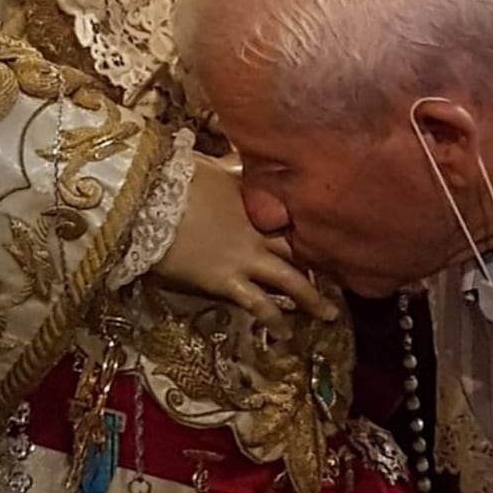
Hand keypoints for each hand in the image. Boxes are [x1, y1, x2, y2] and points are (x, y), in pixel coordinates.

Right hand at [152, 153, 337, 338]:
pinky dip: (275, 319)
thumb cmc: (173, 178)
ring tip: (328, 314)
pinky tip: (287, 334)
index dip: (311, 227)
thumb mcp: (210, 167)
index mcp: (253, 200)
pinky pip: (259, 305)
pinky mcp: (226, 281)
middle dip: (323, 264)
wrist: (149, 201)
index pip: (290, 215)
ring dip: (311, 298)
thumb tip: (234, 159)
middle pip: (300, 249)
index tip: (330, 235)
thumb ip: (230, 169)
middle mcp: (257, 230)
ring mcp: (245, 257)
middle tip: (343, 278)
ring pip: (290, 280)